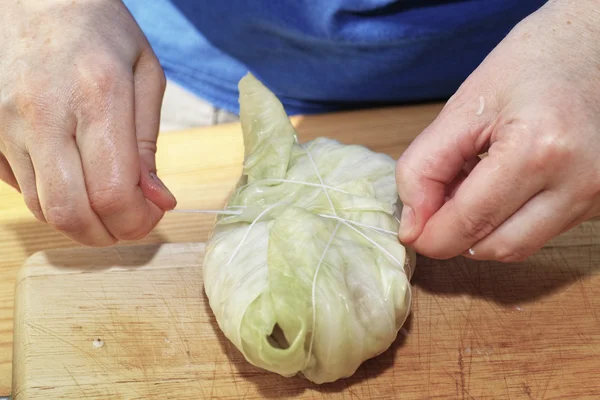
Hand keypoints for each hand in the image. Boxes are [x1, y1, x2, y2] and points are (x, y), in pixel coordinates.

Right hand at [0, 0, 175, 246]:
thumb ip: (148, 144)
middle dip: (107, 235)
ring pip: (42, 206)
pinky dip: (51, 198)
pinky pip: (18, 187)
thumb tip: (157, 200)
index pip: (113, 192)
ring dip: (80, 220)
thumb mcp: (144, 75)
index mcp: (98, 95)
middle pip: (70, 212)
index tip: (152, 215)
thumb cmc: (100, 31)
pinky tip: (72, 177)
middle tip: (128, 224)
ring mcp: (6, 123)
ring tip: (105, 203)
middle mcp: (44, 113)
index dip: (137, 220)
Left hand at [395, 0, 599, 261]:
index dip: (430, 236)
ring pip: (519, 246)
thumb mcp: (462, 108)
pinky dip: (506, 221)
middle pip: (497, 247)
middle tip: (434, 205)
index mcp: (539, 149)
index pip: (471, 222)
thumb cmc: (528, 65)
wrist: (591, 47)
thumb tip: (412, 225)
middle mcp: (578, 181)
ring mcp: (596, 195)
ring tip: (468, 188)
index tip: (409, 230)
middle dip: (454, 237)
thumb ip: (424, 168)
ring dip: (481, 231)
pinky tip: (498, 187)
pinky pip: (539, 231)